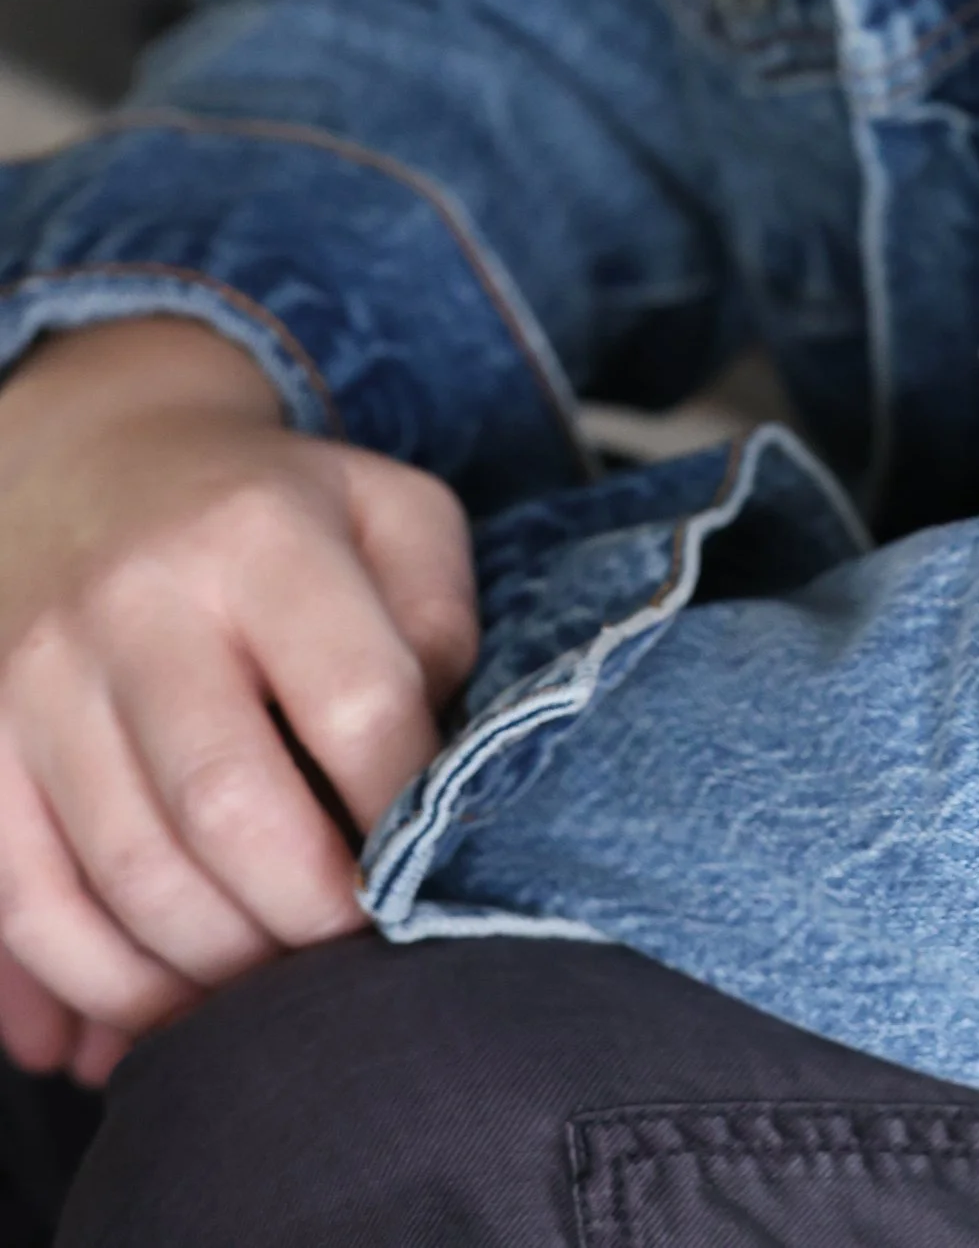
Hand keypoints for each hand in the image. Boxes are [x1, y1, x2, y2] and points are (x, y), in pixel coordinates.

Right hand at [0, 319, 476, 1071]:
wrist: (90, 463)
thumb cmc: (275, 513)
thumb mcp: (388, 512)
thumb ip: (440, 624)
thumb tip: (432, 775)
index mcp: (260, 534)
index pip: (358, 706)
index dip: (405, 814)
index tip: (423, 864)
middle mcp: (135, 603)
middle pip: (229, 810)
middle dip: (308, 918)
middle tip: (350, 955)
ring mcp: (37, 678)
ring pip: (126, 876)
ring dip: (212, 970)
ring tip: (270, 991)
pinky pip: (27, 906)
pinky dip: (98, 987)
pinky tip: (164, 1011)